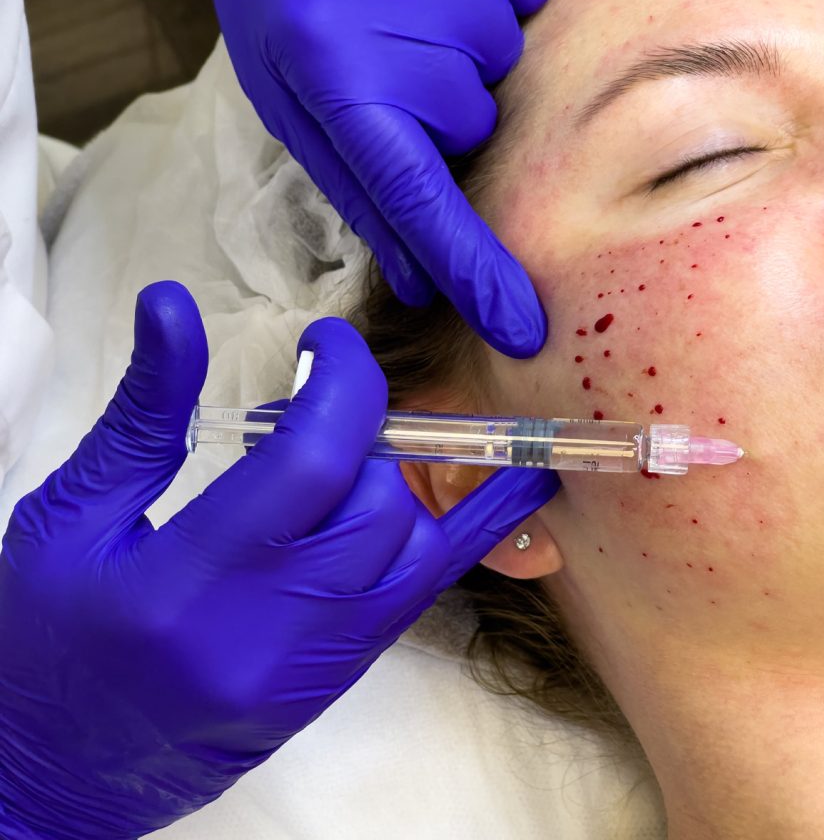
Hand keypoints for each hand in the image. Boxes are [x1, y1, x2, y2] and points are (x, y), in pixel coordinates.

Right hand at [0, 281, 557, 837]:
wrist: (54, 774)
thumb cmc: (42, 640)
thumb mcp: (72, 515)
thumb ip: (141, 412)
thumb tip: (174, 307)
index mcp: (186, 585)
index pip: (309, 465)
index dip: (341, 384)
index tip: (327, 346)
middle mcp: (265, 635)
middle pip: (374, 502)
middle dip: (367, 424)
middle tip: (323, 395)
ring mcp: (310, 668)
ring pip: (408, 547)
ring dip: (398, 474)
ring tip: (349, 445)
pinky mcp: (332, 680)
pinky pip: (422, 596)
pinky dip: (468, 530)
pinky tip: (517, 481)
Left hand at [149, 0, 552, 357]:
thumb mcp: (293, 102)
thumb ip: (360, 188)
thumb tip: (420, 281)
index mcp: (328, 72)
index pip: (414, 194)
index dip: (470, 265)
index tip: (519, 322)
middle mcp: (381, 8)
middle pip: (473, 119)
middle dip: (444, 107)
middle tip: (395, 55)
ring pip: (504, 51)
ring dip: (465, 43)